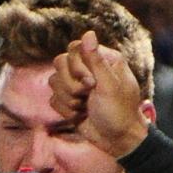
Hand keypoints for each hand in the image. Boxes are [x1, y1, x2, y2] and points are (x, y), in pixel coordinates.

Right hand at [51, 30, 151, 157]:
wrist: (117, 140)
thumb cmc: (119, 111)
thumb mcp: (110, 85)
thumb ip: (96, 60)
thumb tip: (88, 32)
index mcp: (103, 59)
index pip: (75, 49)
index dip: (76, 66)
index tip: (90, 83)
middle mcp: (88, 69)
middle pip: (60, 63)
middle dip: (71, 84)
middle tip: (87, 95)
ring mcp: (77, 85)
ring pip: (53, 82)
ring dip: (68, 99)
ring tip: (84, 107)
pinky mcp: (69, 101)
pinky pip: (53, 99)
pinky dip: (65, 110)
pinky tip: (80, 115)